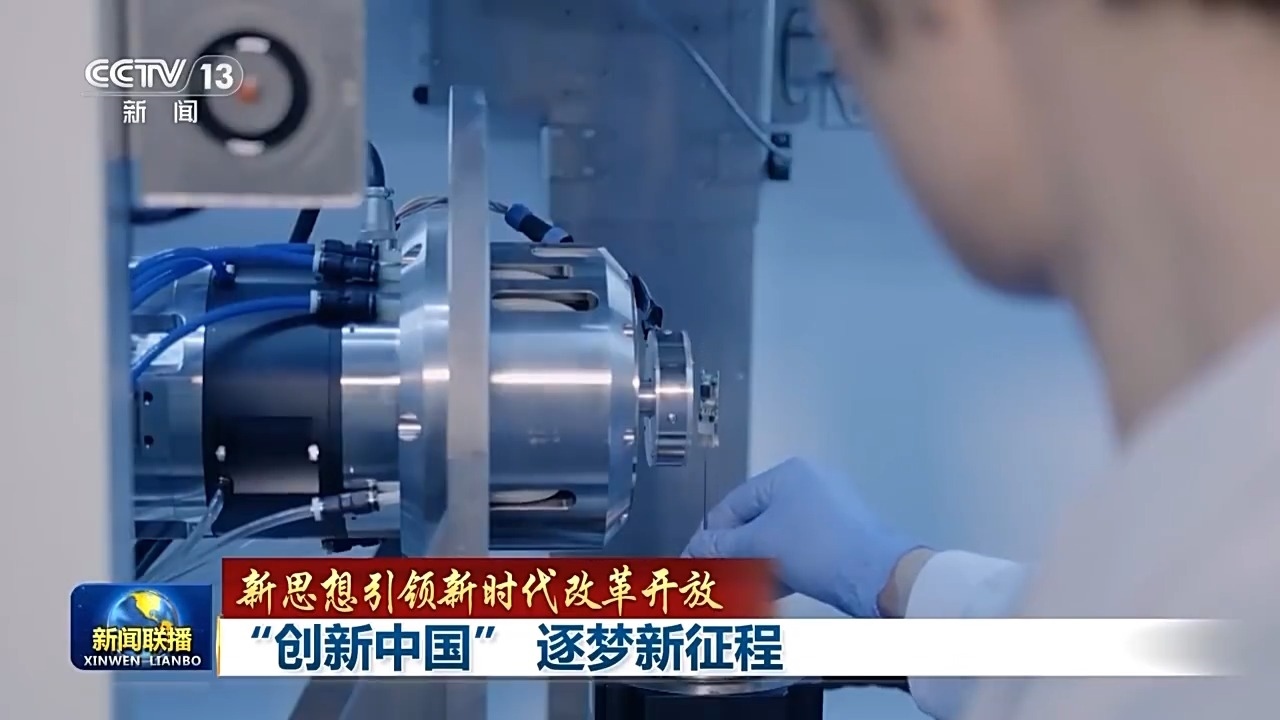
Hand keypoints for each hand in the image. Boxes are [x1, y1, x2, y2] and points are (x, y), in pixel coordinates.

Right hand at [683, 457, 922, 617]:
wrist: (877, 575)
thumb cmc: (824, 548)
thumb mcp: (759, 545)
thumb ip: (721, 547)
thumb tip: (697, 548)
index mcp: (788, 475)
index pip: (732, 504)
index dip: (710, 536)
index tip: (695, 559)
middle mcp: (809, 487)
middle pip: (754, 523)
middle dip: (731, 555)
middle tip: (713, 577)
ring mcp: (827, 513)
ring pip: (776, 540)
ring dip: (753, 567)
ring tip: (737, 590)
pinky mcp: (839, 540)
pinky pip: (797, 552)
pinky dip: (778, 570)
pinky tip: (766, 591)